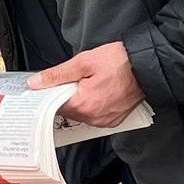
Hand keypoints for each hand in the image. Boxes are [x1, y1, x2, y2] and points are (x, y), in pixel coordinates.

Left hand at [29, 42, 145, 128]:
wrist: (147, 66)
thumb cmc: (119, 62)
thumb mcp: (84, 62)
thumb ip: (57, 75)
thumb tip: (36, 83)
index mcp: (84, 105)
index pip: (54, 105)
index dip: (50, 93)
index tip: (49, 85)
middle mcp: (94, 118)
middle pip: (67, 110)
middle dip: (66, 95)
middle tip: (75, 78)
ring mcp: (105, 121)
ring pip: (81, 113)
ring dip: (80, 100)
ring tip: (90, 83)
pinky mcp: (113, 120)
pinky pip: (94, 116)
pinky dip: (92, 105)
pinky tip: (98, 91)